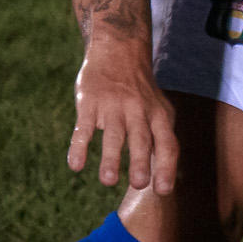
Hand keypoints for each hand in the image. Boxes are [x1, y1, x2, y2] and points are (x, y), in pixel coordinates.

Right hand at [70, 36, 180, 189]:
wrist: (118, 52)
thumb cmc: (140, 91)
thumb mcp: (158, 108)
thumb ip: (160, 137)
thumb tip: (163, 175)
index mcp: (158, 115)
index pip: (167, 143)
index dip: (166, 167)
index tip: (163, 189)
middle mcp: (138, 111)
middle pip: (142, 139)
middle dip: (141, 162)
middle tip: (139, 185)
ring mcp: (113, 106)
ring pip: (114, 135)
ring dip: (111, 158)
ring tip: (108, 181)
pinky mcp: (90, 103)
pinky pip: (84, 128)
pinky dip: (79, 146)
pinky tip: (76, 165)